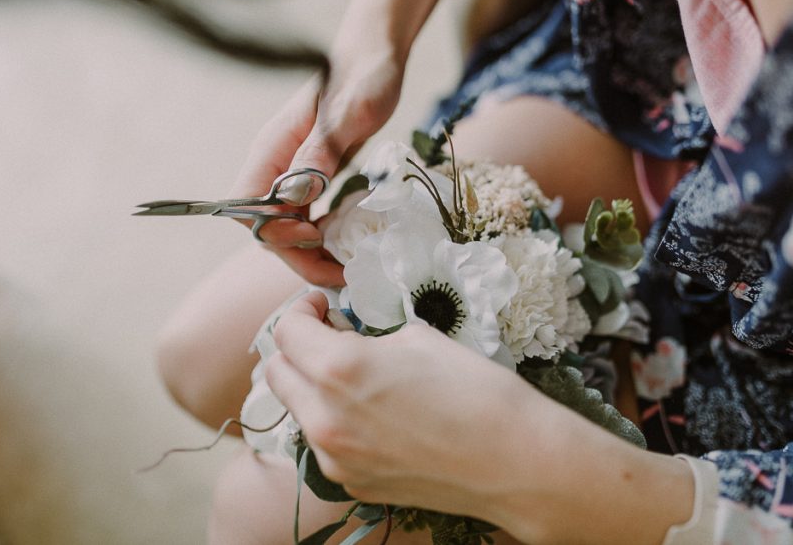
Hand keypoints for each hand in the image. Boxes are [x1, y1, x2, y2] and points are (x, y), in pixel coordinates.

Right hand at [229, 0, 462, 285]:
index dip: (277, 233)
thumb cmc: (366, 75)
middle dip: (296, 255)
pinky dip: (319, 235)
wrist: (374, 54)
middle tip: (340, 272)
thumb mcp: (353, 113)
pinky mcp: (310, 172)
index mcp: (273, 148)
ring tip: (346, 267)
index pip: (249, 209)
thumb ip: (324, 148)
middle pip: (265, 225)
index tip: (318, 237)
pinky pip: (302, 215)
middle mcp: (274, 162)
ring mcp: (290, 169)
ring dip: (309, 252)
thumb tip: (297, 192)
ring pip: (284, 225)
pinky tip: (344, 242)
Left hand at [265, 292, 696, 544]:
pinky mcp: (352, 485)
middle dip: (298, 348)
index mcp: (339, 370)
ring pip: (298, 411)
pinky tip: (379, 418)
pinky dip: (337, 424)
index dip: (302, 311)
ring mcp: (335, 459)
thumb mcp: (420, 338)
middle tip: (331, 337)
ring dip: (314, 388)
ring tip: (358, 380)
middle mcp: (324, 419)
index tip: (322, 307)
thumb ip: (371, 336)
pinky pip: (325, 445)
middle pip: (277, 373)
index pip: (287, 331)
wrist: (515, 462)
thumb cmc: (477, 392)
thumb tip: (350, 338)